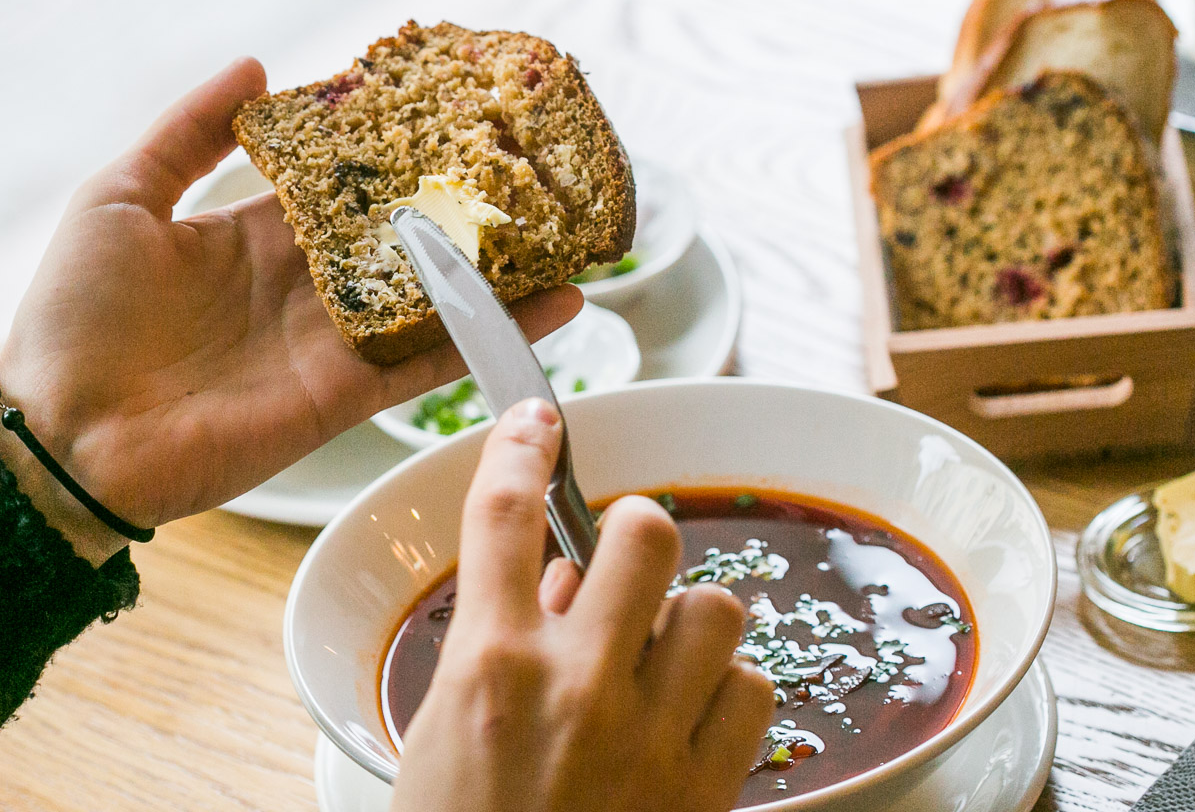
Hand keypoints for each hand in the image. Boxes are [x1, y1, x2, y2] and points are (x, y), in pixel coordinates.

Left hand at [0, 59, 581, 538]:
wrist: (59, 438)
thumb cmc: (72, 315)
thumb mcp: (118, 196)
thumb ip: (187, 133)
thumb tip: (257, 63)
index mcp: (247, 237)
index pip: (338, 183)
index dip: (390, 148)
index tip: (450, 106)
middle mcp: (298, 287)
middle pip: (399, 236)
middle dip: (460, 204)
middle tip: (531, 162)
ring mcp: (325, 344)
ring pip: (430, 297)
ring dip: (499, 269)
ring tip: (568, 228)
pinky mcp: (340, 398)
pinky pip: (428, 363)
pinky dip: (492, 336)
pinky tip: (556, 304)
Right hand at [392, 400, 774, 811]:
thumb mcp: (442, 736)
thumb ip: (499, 644)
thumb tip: (563, 578)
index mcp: (491, 665)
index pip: (506, 513)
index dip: (523, 447)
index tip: (538, 420)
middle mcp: (577, 685)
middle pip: (645, 533)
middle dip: (638, 533)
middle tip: (626, 564)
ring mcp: (650, 735)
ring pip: (715, 608)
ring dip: (688, 621)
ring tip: (658, 656)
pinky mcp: (707, 787)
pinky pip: (752, 691)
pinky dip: (727, 694)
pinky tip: (690, 718)